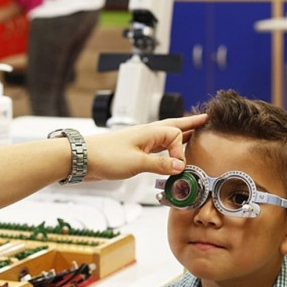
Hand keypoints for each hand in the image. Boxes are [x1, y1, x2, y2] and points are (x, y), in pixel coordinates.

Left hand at [84, 114, 207, 180]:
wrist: (81, 158)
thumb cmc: (105, 156)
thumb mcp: (137, 162)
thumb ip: (160, 164)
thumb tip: (180, 166)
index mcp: (149, 132)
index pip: (175, 136)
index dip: (180, 151)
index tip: (178, 167)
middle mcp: (146, 134)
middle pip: (173, 127)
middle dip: (190, 124)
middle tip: (205, 120)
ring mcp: (140, 143)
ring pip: (165, 137)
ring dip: (179, 136)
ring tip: (192, 134)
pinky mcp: (133, 153)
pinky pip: (156, 149)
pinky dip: (166, 150)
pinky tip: (167, 154)